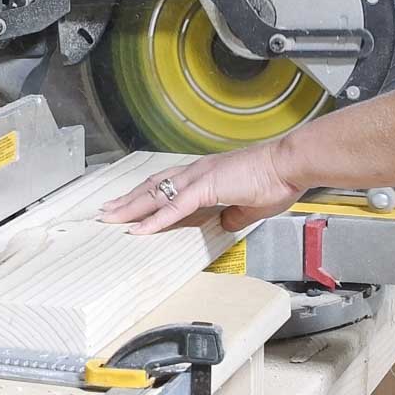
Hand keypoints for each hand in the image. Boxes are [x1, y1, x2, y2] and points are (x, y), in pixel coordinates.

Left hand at [97, 142, 303, 234]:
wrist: (289, 165)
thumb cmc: (277, 180)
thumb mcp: (250, 205)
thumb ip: (233, 214)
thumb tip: (223, 223)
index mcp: (207, 174)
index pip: (169, 185)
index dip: (147, 196)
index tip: (129, 205)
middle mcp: (198, 172)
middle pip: (154, 187)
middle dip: (128, 201)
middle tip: (106, 211)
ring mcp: (199, 178)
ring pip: (156, 195)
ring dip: (131, 208)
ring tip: (110, 218)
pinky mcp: (206, 188)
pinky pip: (173, 208)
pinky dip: (154, 220)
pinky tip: (138, 229)